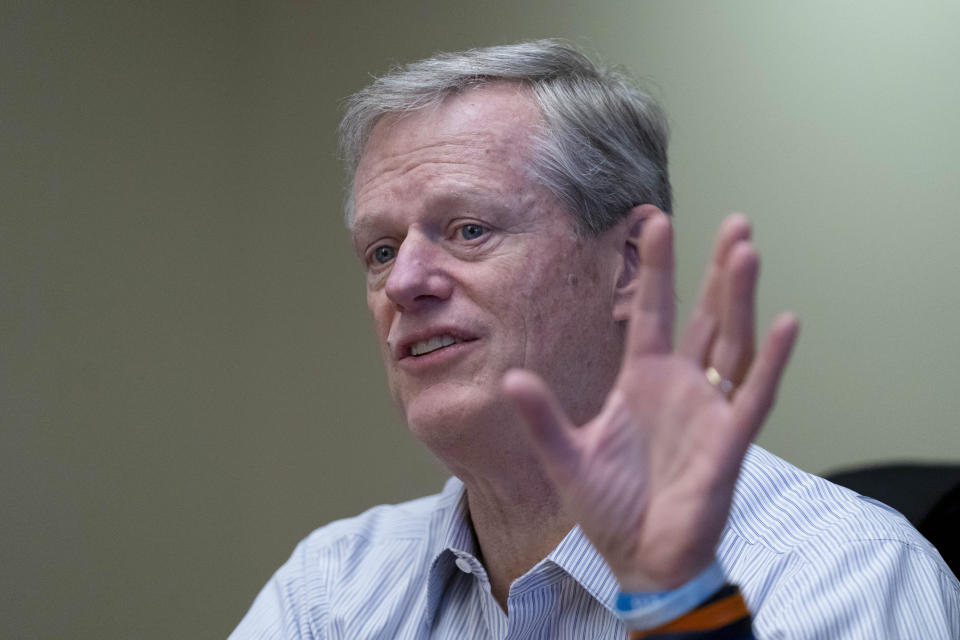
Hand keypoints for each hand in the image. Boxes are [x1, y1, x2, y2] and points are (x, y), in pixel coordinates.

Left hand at [503, 209, 798, 591]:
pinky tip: (784, 322)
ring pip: (732, 341)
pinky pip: (753, 395)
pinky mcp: (729, 441)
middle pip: (704, 315)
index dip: (656, 268)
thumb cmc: (610, 508)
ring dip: (739, 298)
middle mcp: (681, 386)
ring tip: (746, 250)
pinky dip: (770, 361)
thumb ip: (543, 419)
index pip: (653, 312)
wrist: (642, 559)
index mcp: (642, 381)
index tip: (655, 220)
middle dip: (717, 269)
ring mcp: (708, 409)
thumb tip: (511, 380)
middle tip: (733, 221)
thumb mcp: (566, 458)